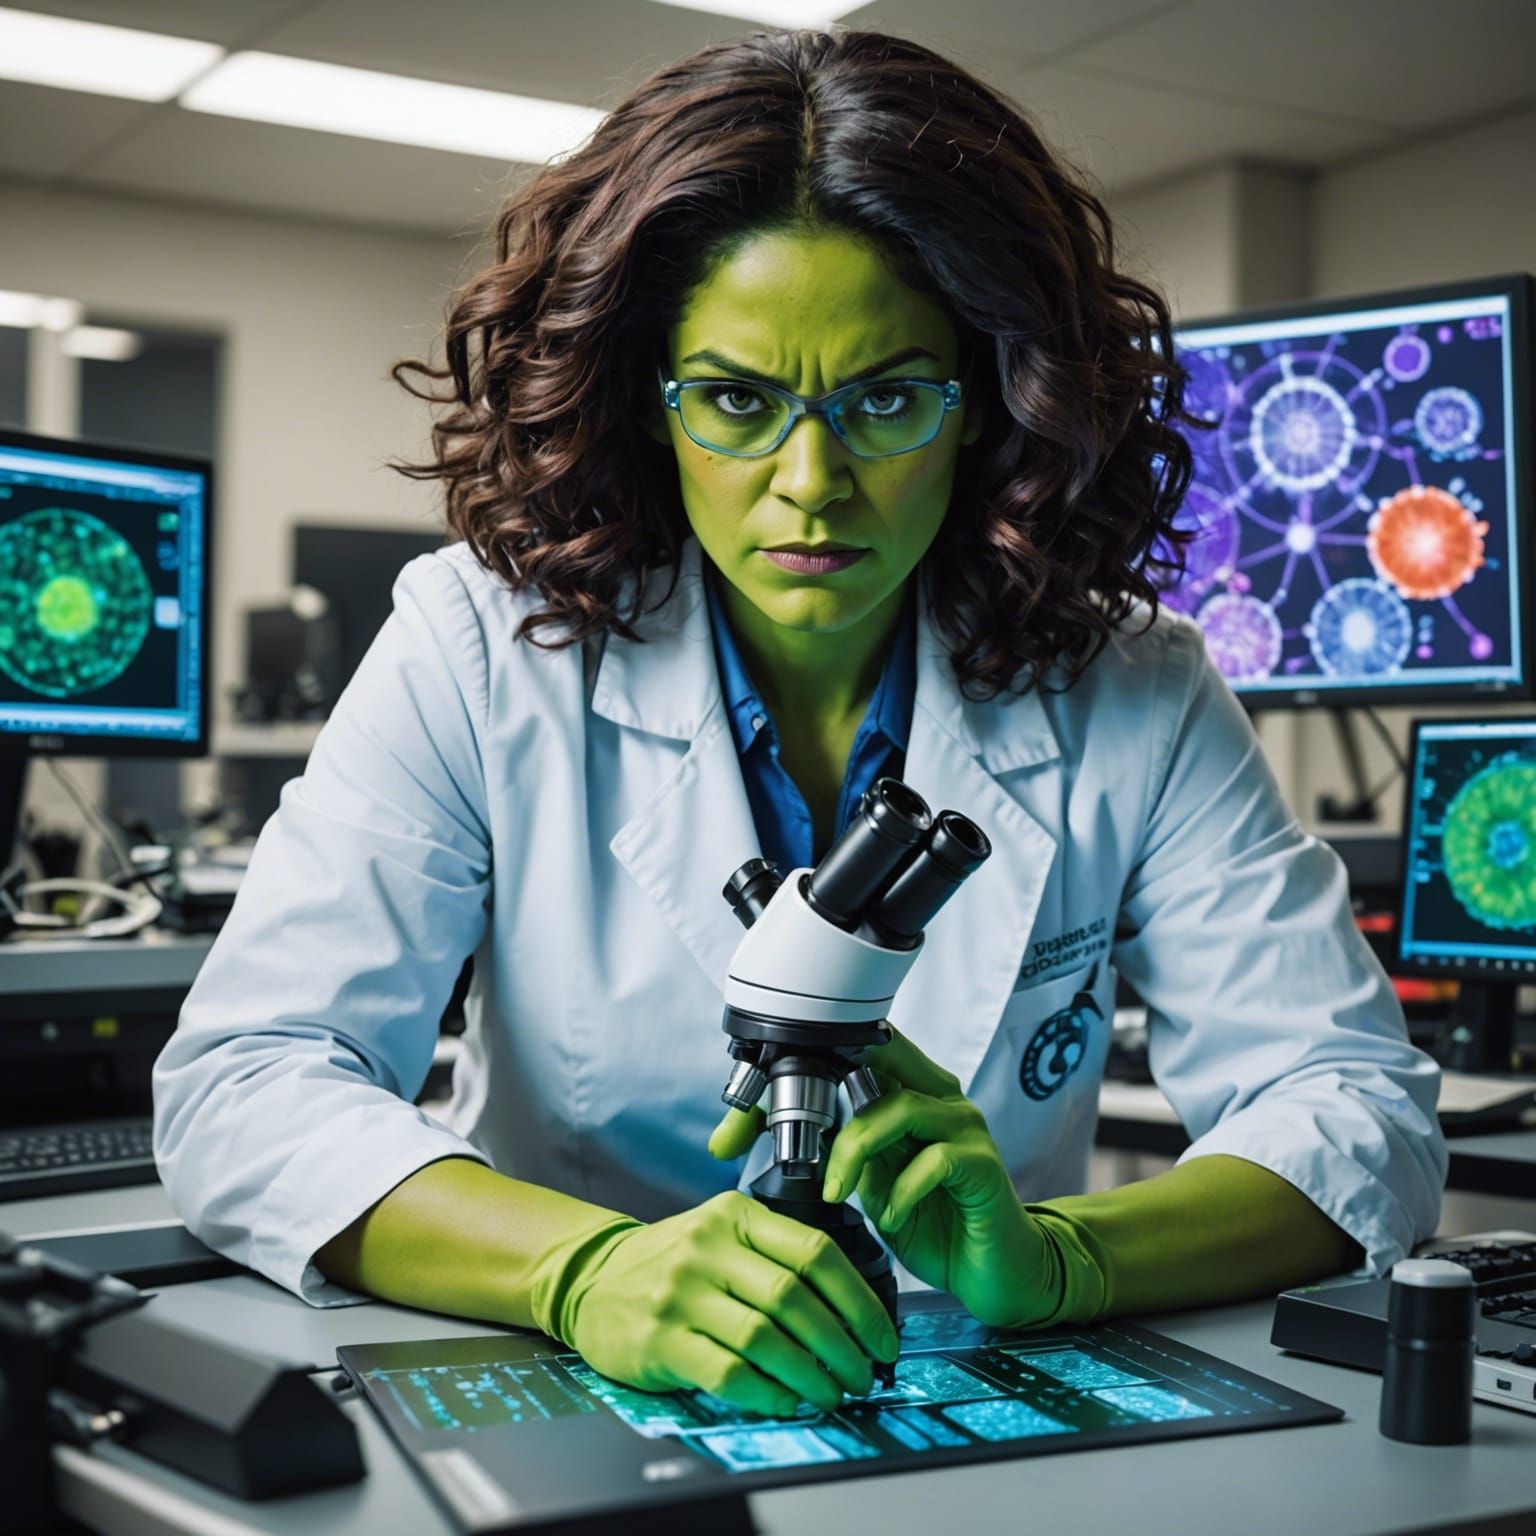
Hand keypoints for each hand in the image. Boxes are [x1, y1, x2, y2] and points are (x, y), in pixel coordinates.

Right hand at [561, 1191, 899, 1416]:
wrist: (592, 1279)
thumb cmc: (673, 1261)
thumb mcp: (722, 1233)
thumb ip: (777, 1254)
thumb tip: (852, 1310)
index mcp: (735, 1215)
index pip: (815, 1252)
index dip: (858, 1301)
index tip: (882, 1337)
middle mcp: (707, 1248)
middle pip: (795, 1297)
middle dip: (842, 1344)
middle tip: (863, 1374)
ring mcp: (680, 1293)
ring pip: (765, 1338)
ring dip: (810, 1374)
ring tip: (832, 1394)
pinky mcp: (660, 1339)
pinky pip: (728, 1372)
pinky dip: (767, 1393)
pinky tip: (787, 1401)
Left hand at [710, 1029, 1058, 1328]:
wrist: (996, 1274)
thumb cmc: (937, 1226)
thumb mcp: (875, 1186)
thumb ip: (848, 1153)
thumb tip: (790, 1134)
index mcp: (913, 1094)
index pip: (865, 1053)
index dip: (816, 1061)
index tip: (769, 1089)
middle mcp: (942, 1099)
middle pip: (880, 1063)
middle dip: (825, 1092)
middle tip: (788, 1132)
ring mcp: (965, 1128)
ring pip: (900, 1109)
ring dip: (856, 1150)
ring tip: (837, 1191)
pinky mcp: (982, 1164)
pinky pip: (935, 1160)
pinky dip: (902, 1191)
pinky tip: (891, 1218)